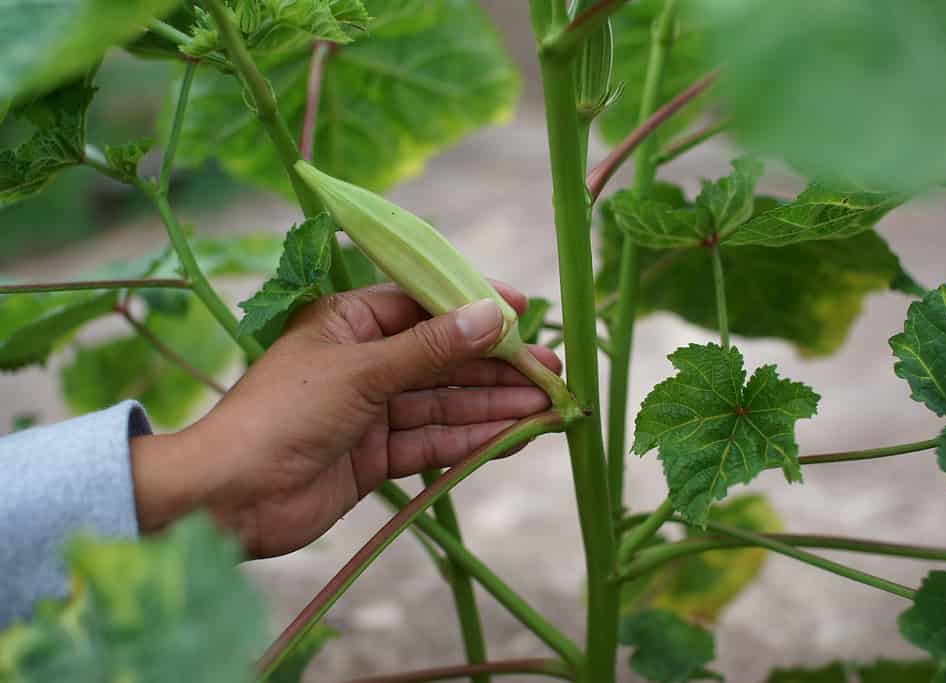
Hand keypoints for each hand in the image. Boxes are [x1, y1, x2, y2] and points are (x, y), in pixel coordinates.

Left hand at [129, 283, 560, 557]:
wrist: (229, 497)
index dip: (476, 307)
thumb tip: (492, 315)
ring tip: (548, 406)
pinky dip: (472, 441)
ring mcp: (372, 411)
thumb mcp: (362, 370)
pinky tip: (513, 437)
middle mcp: (365, 362)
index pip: (425, 305)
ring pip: (444, 403)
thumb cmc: (284, 413)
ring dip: (494, 405)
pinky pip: (433, 442)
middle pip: (444, 358)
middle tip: (552, 371)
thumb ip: (431, 348)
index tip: (526, 309)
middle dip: (497, 365)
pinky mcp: (376, 456)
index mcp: (351, 322)